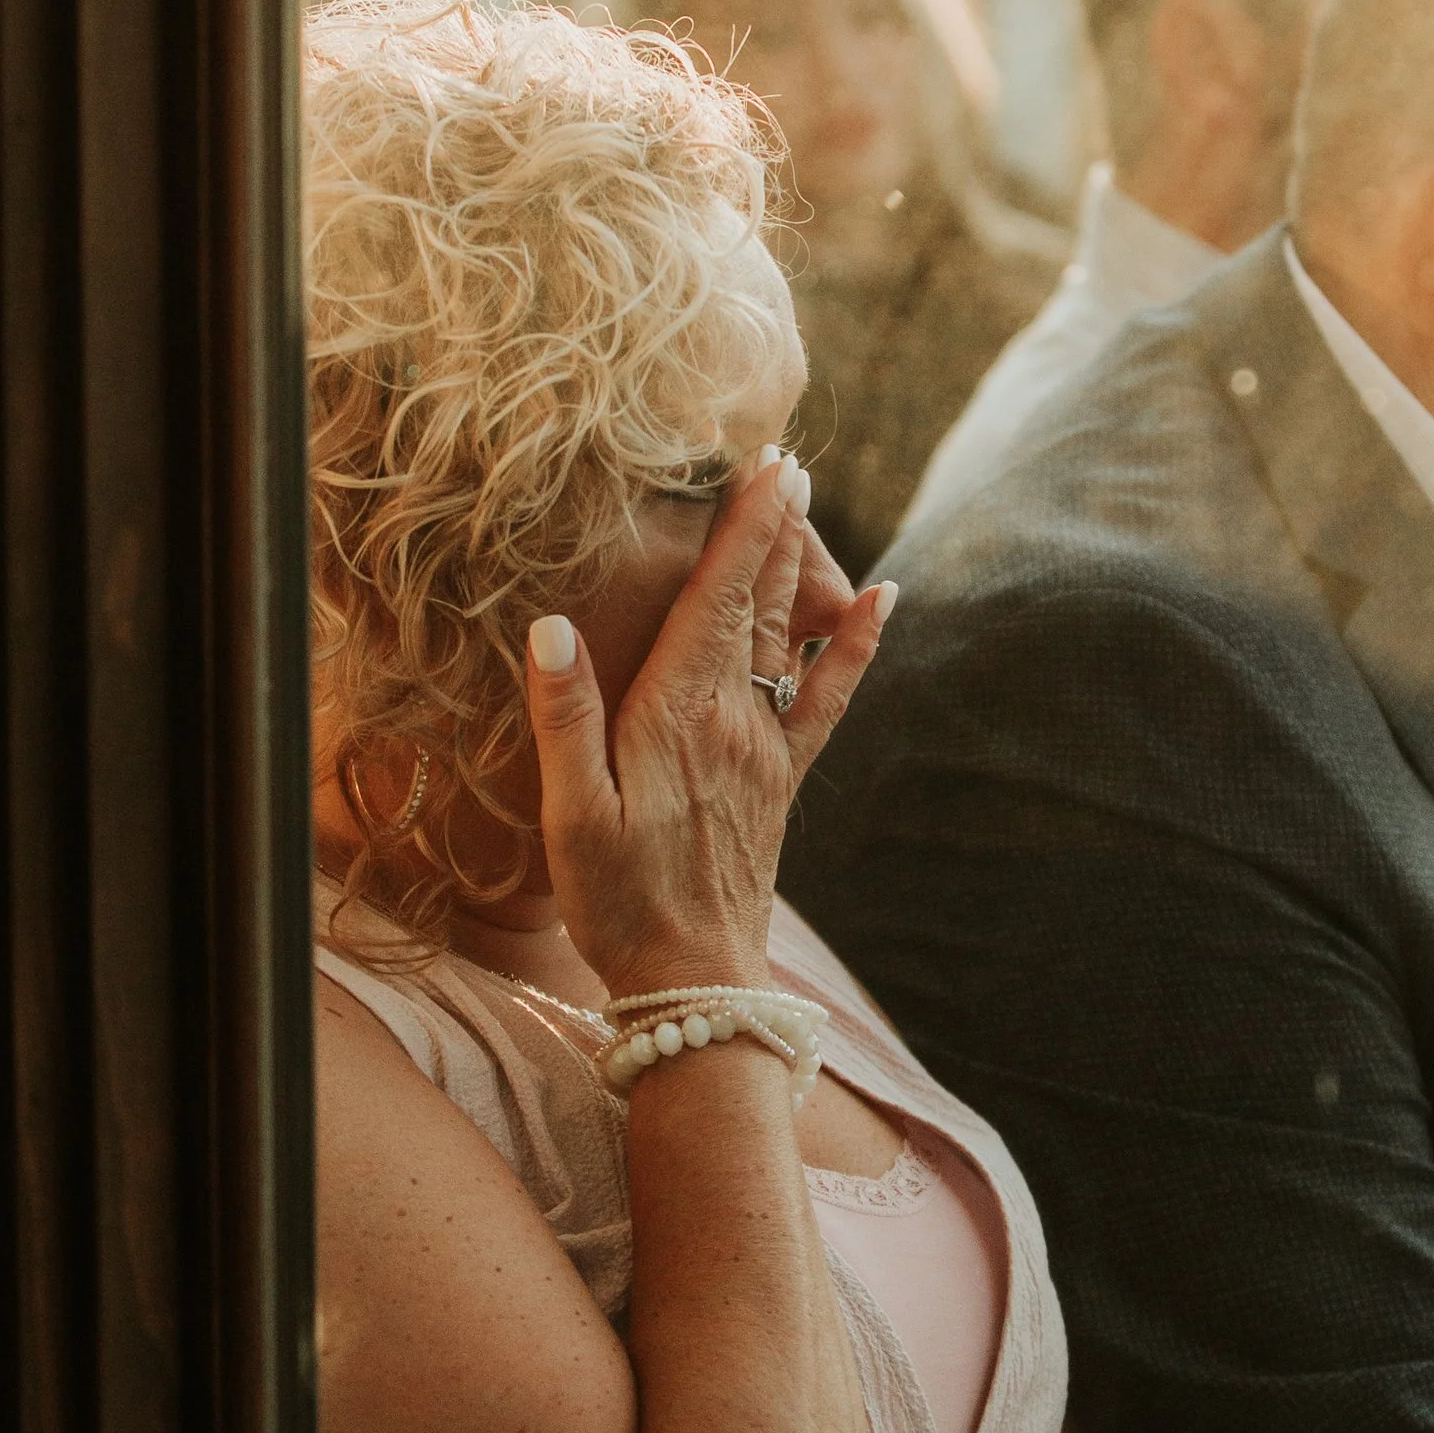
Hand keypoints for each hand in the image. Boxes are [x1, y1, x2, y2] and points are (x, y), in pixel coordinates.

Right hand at [523, 448, 892, 998]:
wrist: (693, 979)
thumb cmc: (617, 901)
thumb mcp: (569, 816)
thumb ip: (564, 718)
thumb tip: (552, 625)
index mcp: (678, 716)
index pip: (717, 599)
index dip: (741, 527)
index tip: (763, 463)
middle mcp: (734, 719)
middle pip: (758, 601)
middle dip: (771, 525)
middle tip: (785, 454)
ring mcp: (766, 748)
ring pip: (787, 634)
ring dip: (798, 563)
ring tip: (807, 499)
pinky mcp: (781, 779)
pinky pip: (827, 695)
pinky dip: (854, 643)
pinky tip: (880, 601)